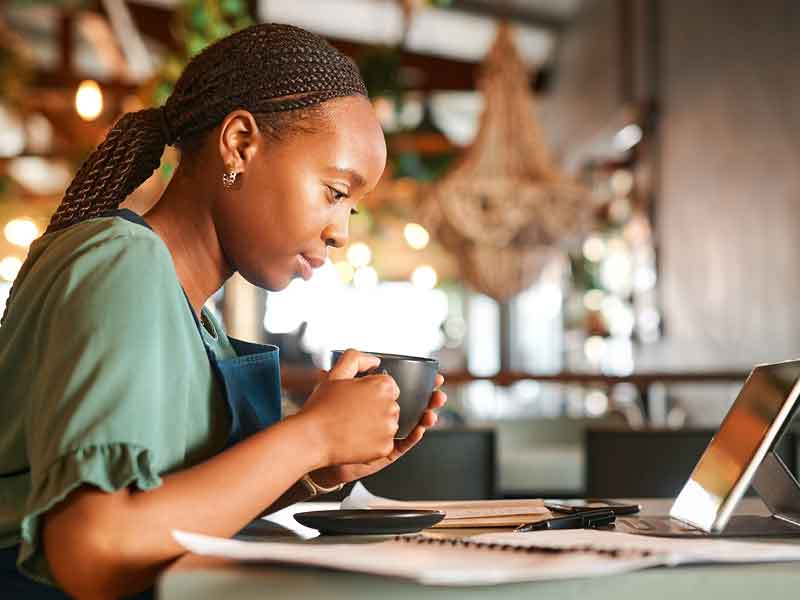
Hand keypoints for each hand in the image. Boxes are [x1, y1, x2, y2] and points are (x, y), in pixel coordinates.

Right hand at [298, 349, 400, 466]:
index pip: (388, 387)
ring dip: (375, 426)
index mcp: (382, 386)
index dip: (371, 392)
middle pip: (390, 406)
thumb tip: (373, 361)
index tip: (357, 399)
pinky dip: (373, 443)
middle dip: (375, 408)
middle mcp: (390, 406)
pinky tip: (356, 438)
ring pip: (388, 425)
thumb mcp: (336, 374)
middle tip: (352, 413)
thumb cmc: (322, 408)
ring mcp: (389, 428)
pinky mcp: (385, 448)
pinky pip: (384, 444)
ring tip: (352, 426)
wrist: (313, 437)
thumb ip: (356, 359)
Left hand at [311, 373, 446, 487]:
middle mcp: (386, 416)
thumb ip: (350, 366)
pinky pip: (404, 444)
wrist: (316, 443)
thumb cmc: (326, 414)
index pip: (406, 389)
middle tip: (439, 392)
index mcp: (379, 400)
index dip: (423, 383)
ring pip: (413, 425)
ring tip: (432, 411)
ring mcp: (388, 434)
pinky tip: (419, 429)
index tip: (433, 377)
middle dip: (430, 399)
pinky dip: (413, 436)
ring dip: (426, 417)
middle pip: (415, 406)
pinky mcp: (385, 451)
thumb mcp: (336, 384)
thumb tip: (371, 358)